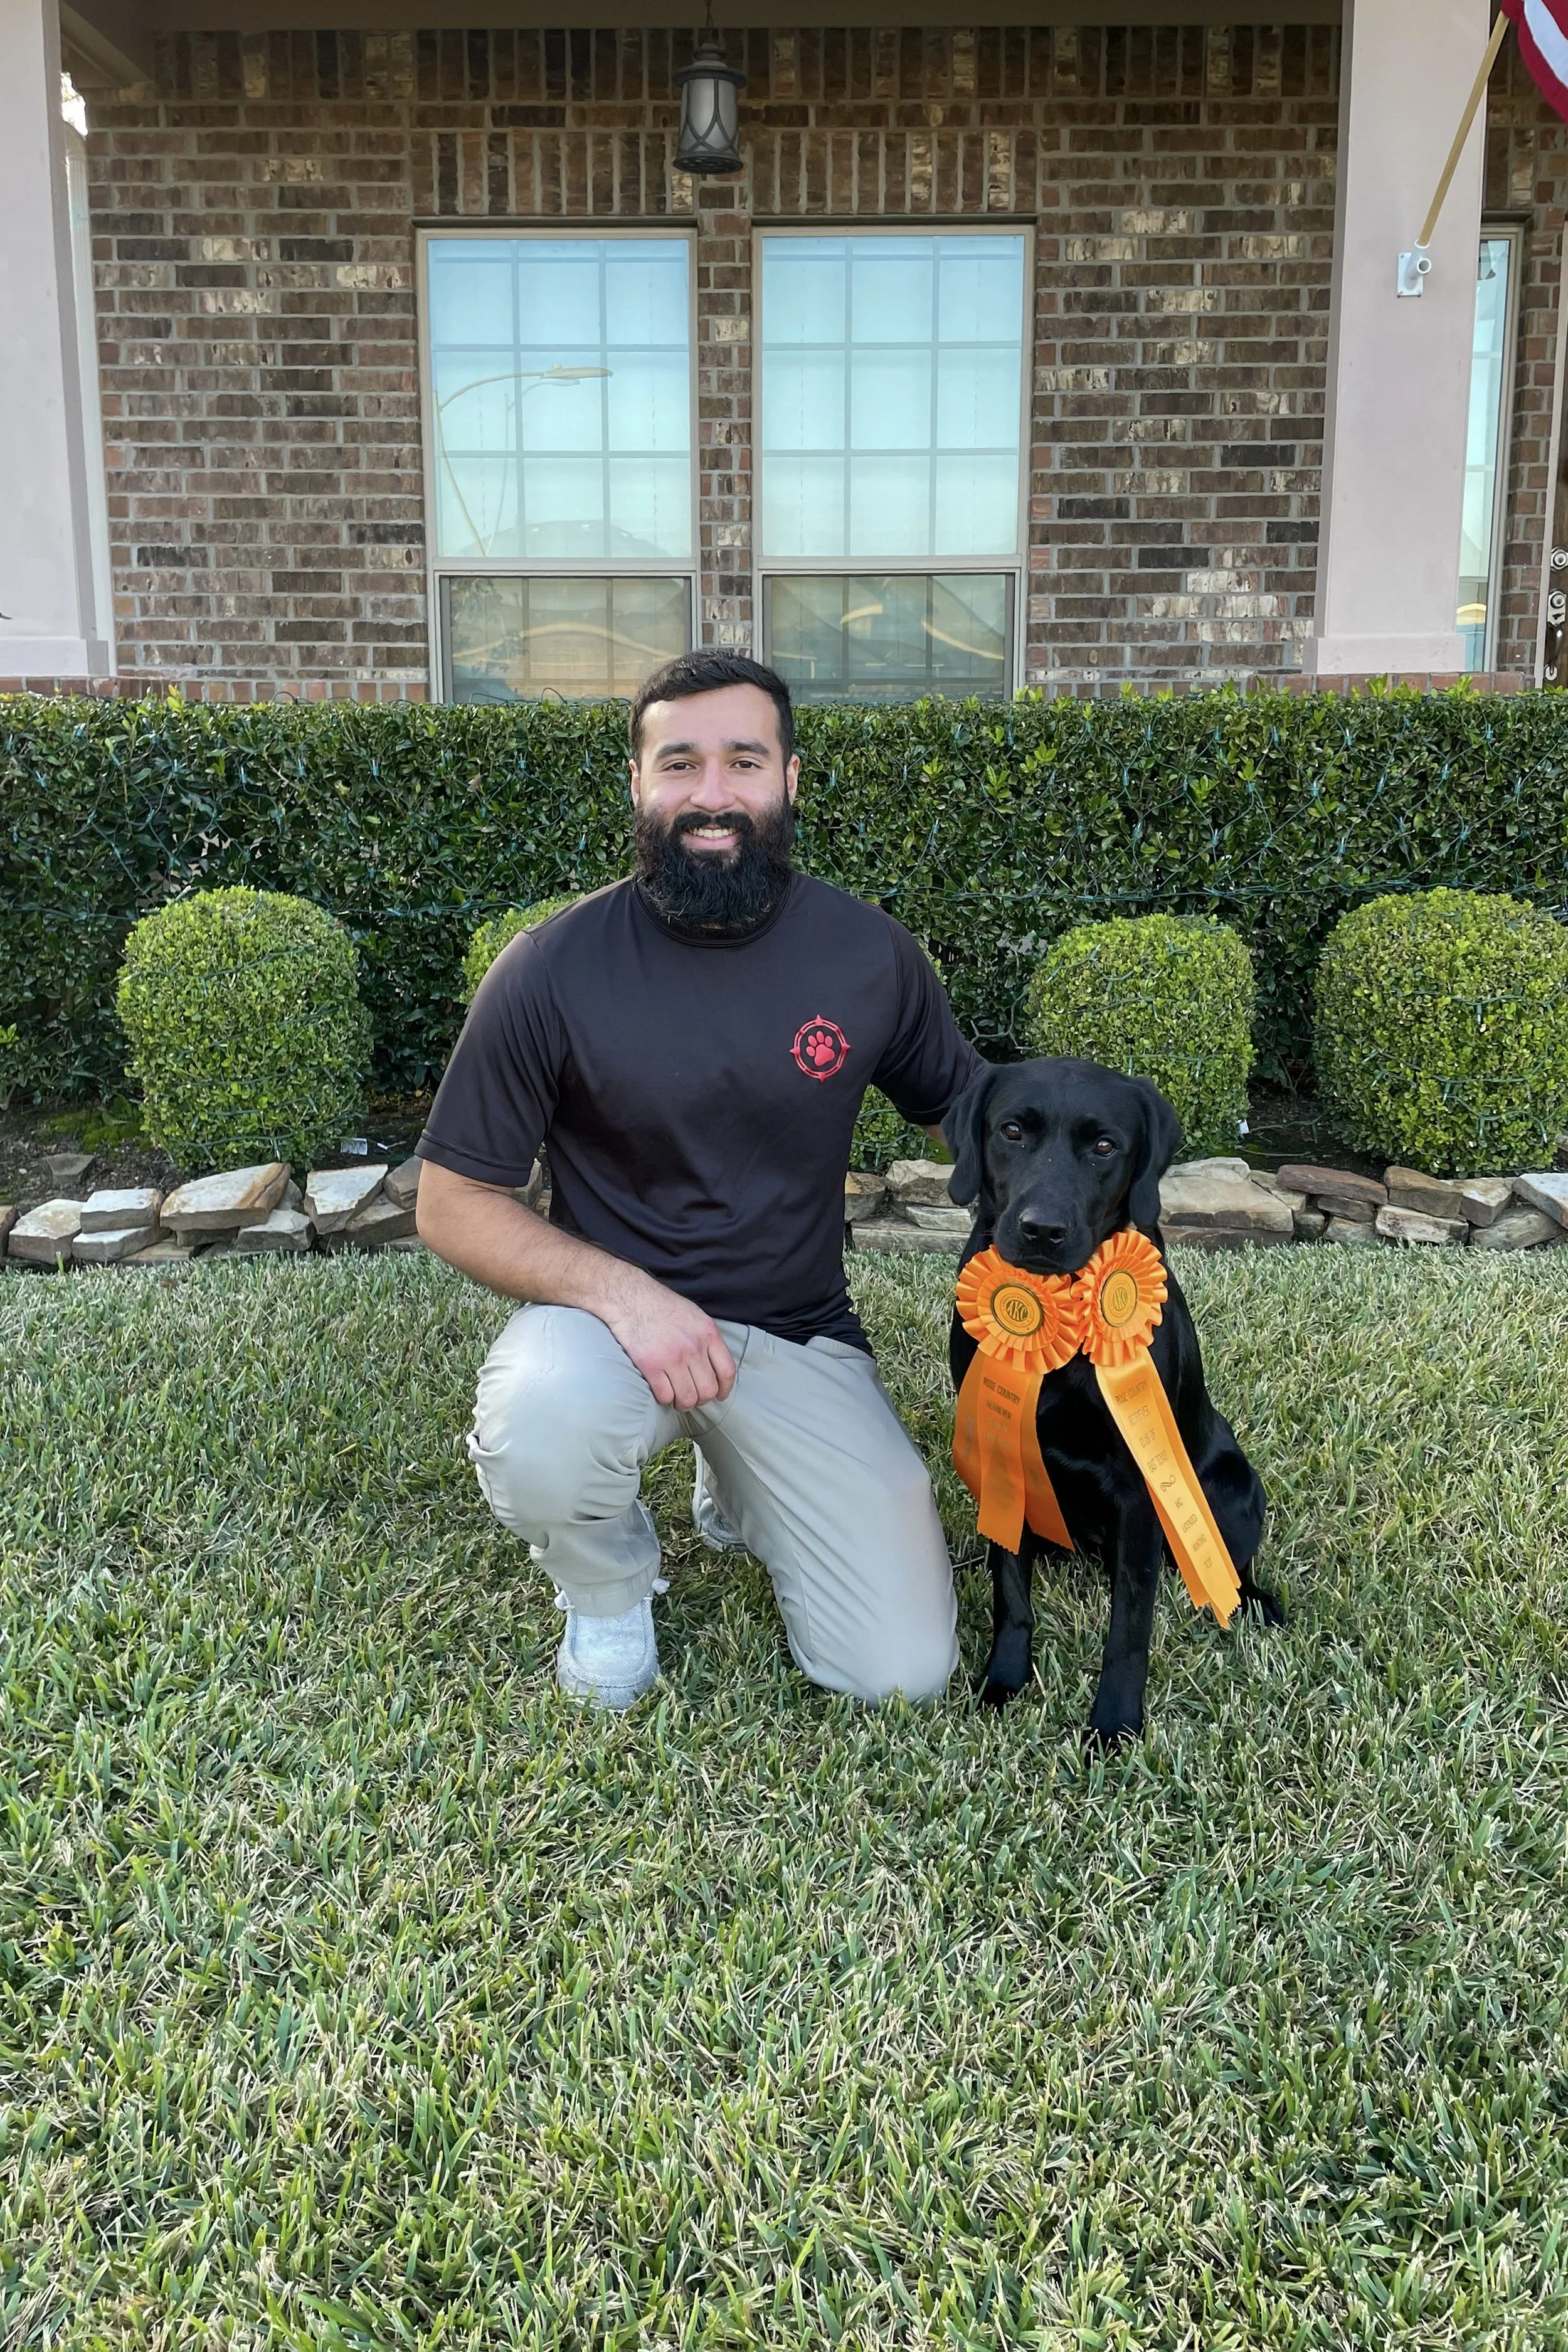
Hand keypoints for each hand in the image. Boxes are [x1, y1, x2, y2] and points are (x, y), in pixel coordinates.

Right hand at [605, 1273, 736, 1409]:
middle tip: (692, 1396)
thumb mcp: (695, 1315)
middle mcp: (693, 1347)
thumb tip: (714, 1366)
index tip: (720, 1395)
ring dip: (683, 1403)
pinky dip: (665, 1399)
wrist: (630, 1298)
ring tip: (677, 1398)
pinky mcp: (650, 1365)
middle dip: (702, 1399)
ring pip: (687, 1398)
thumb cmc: (662, 1306)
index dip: (725, 1389)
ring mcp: (672, 1357)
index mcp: (708, 1333)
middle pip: (708, 1389)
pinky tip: (661, 1391)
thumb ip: (707, 1339)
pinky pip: (665, 1396)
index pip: (727, 1371)